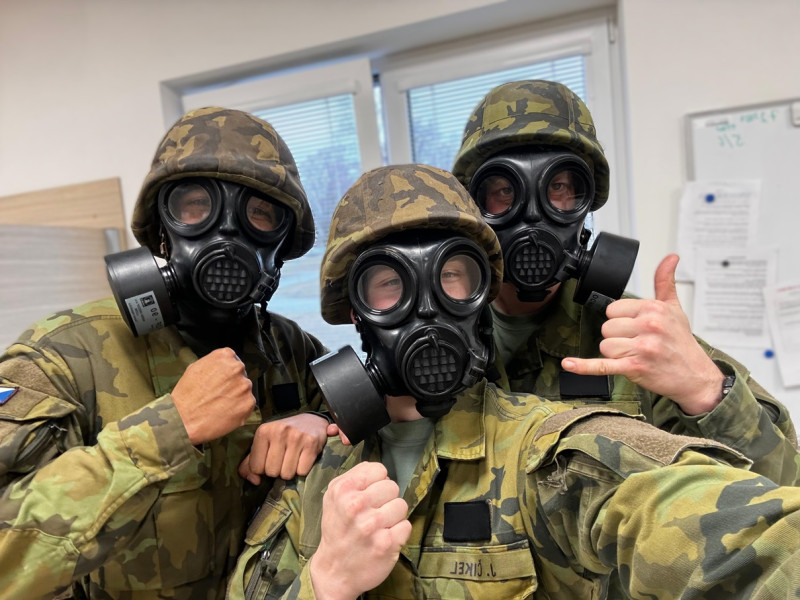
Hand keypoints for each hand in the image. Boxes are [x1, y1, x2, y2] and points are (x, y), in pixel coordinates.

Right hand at [171, 347, 255, 444]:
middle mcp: (237, 368)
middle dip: (232, 384)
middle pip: (240, 375)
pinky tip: (225, 412)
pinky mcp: (248, 402)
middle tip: (219, 395)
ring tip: (220, 405)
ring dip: (236, 396)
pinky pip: (247, 404)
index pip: (233, 360)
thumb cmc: (186, 395)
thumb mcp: (195, 367)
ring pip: (244, 390)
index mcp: (225, 355)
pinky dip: (239, 409)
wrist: (183, 418)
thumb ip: (214, 363)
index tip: (221, 381)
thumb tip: (221, 366)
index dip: (227, 373)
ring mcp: (245, 386)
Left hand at [239, 413, 336, 482]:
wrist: (312, 421)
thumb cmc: (284, 435)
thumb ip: (251, 462)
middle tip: (283, 459)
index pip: (256, 467)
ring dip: (289, 471)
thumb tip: (254, 481)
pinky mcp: (311, 443)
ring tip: (293, 459)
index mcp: (264, 431)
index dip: (263, 468)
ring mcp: (296, 437)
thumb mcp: (264, 442)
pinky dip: (302, 469)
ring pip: (287, 474)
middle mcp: (279, 432)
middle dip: (277, 470)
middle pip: (272, 472)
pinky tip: (303, 458)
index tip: (270, 459)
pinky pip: (302, 472)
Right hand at [309, 462, 410, 599]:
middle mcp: (356, 505)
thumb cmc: (337, 531)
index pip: (379, 470)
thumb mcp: (333, 497)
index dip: (377, 483)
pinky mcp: (386, 544)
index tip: (369, 496)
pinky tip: (385, 539)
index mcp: (343, 490)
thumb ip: (354, 477)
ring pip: (402, 505)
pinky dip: (398, 533)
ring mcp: (371, 526)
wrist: (334, 571)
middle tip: (373, 514)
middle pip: (392, 486)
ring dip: (393, 517)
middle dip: (386, 500)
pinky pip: (406, 526)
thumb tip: (377, 469)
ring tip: (379, 527)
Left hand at [562, 254, 724, 414]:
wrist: (695, 376)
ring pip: (605, 345)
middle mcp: (648, 326)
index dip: (621, 319)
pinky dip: (584, 366)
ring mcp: (641, 348)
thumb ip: (665, 281)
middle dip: (618, 337)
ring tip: (635, 355)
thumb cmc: (681, 342)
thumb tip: (670, 258)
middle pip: (607, 327)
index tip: (635, 327)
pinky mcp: (635, 368)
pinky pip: (603, 364)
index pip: (613, 309)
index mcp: (653, 309)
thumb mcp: (675, 308)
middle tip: (638, 343)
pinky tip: (569, 364)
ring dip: (616, 353)